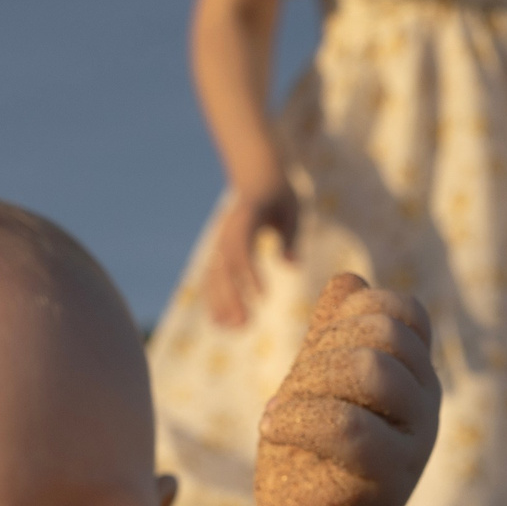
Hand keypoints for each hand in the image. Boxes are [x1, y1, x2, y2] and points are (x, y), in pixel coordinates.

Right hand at [204, 177, 301, 327]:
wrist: (255, 175)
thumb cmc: (279, 193)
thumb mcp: (293, 209)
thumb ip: (292, 235)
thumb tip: (291, 264)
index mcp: (244, 219)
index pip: (241, 250)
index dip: (249, 274)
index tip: (264, 298)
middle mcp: (226, 233)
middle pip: (224, 270)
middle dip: (232, 298)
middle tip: (246, 325)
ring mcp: (220, 243)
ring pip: (214, 277)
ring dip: (221, 304)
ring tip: (235, 330)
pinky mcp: (220, 252)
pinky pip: (213, 278)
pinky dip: (215, 299)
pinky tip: (222, 323)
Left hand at [254, 274, 439, 505]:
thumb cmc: (309, 458)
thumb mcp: (316, 384)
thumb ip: (332, 334)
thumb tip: (349, 280)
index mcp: (413, 375)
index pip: (402, 311)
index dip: (350, 315)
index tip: (315, 354)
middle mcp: (424, 406)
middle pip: (383, 333)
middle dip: (321, 349)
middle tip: (289, 390)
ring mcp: (414, 445)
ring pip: (370, 370)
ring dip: (307, 383)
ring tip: (276, 414)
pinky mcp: (389, 483)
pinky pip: (349, 428)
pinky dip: (297, 419)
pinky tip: (271, 429)